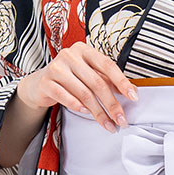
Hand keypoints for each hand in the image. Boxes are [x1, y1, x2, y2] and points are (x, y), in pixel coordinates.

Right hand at [17, 42, 138, 132]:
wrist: (40, 84)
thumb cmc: (69, 78)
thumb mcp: (89, 75)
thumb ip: (107, 80)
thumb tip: (131, 91)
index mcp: (85, 50)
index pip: (108, 65)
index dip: (122, 82)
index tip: (133, 96)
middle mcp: (70, 55)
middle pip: (97, 82)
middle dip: (112, 104)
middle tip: (121, 119)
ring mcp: (56, 67)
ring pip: (84, 93)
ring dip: (98, 112)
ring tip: (108, 124)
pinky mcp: (46, 82)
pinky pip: (66, 97)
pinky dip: (78, 107)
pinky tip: (87, 113)